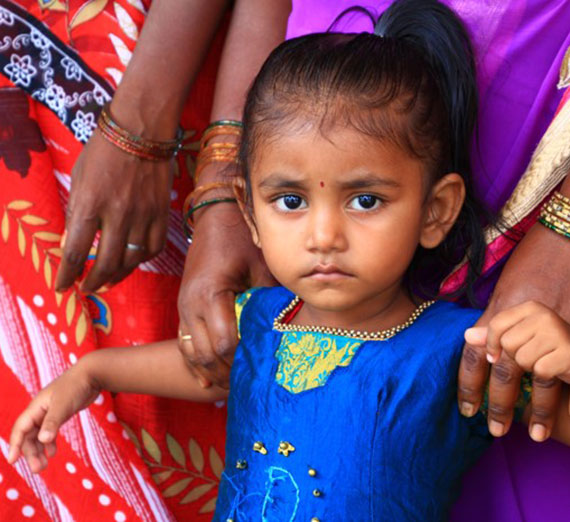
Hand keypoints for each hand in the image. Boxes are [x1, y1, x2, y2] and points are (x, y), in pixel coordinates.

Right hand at [8, 362, 100, 471]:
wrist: (92, 374)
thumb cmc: (76, 386)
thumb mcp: (63, 404)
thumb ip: (53, 422)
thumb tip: (43, 440)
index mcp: (36, 406)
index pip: (20, 428)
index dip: (15, 444)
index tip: (12, 461)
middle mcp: (40, 410)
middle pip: (29, 435)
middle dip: (31, 453)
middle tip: (38, 469)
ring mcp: (50, 412)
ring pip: (39, 435)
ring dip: (39, 450)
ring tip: (43, 466)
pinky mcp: (61, 413)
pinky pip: (50, 431)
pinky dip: (50, 442)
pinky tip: (52, 453)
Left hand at [55, 128, 172, 293]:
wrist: (141, 131)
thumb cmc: (104, 150)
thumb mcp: (79, 178)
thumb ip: (76, 213)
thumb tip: (72, 243)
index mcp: (90, 203)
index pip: (74, 251)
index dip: (67, 275)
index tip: (63, 286)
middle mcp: (117, 214)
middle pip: (105, 263)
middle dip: (93, 282)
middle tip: (87, 289)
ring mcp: (143, 215)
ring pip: (131, 260)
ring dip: (117, 276)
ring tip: (108, 282)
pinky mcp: (161, 214)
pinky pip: (153, 247)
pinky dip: (142, 260)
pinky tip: (133, 262)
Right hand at [177, 199, 274, 388]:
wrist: (214, 217)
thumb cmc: (240, 238)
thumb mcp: (261, 264)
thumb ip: (269, 297)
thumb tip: (287, 327)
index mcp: (210, 294)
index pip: (224, 342)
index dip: (241, 361)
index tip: (259, 371)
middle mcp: (190, 304)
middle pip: (205, 354)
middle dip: (225, 373)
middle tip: (247, 388)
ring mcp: (183, 306)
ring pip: (191, 352)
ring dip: (210, 372)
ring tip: (230, 387)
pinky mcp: (183, 306)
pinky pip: (183, 342)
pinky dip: (195, 363)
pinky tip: (206, 381)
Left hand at [458, 222, 569, 438]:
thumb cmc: (545, 273)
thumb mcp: (514, 295)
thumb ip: (495, 321)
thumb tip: (470, 340)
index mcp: (509, 308)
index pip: (478, 350)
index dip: (470, 382)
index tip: (467, 407)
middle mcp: (526, 317)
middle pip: (500, 365)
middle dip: (496, 403)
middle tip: (491, 428)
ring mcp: (550, 327)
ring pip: (523, 368)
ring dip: (531, 408)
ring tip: (530, 434)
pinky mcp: (568, 342)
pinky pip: (546, 372)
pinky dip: (548, 399)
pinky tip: (548, 421)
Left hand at [465, 301, 569, 439]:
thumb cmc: (555, 356)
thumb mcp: (525, 343)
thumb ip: (497, 337)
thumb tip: (467, 335)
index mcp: (529, 309)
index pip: (496, 324)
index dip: (488, 345)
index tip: (490, 361)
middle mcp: (543, 314)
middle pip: (507, 345)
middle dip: (505, 376)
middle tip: (497, 419)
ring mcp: (557, 330)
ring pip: (521, 359)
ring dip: (531, 373)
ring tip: (544, 383)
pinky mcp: (568, 351)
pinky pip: (540, 371)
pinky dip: (546, 380)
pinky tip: (557, 383)